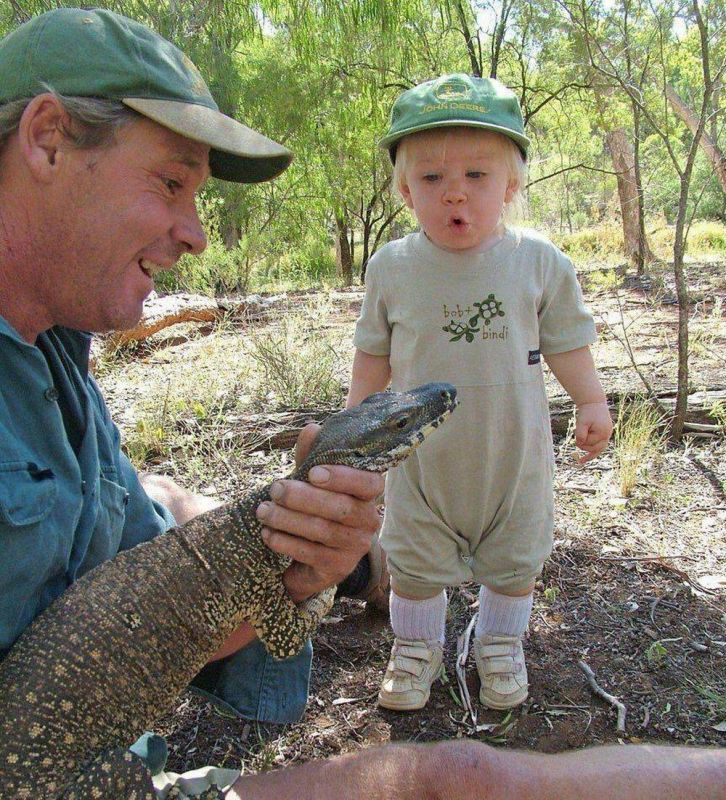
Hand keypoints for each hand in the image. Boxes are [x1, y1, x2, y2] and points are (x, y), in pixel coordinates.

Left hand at [256, 423, 383, 600]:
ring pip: (323, 531)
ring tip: (263, 511)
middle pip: (341, 508)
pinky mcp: (339, 568)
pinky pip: (311, 554)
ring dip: (288, 519)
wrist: (312, 560)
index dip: (342, 477)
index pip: (368, 483)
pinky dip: (286, 542)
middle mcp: (369, 520)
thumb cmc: (315, 508)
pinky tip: (267, 534)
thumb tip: (312, 429)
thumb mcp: (312, 480)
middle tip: (274, 489)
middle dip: (303, 497)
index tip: (313, 472)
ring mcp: (356, 546)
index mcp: (367, 493)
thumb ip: (313, 455)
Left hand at [574, 402, 612, 463]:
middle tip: (576, 439)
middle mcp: (607, 436)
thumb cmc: (587, 412)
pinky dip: (592, 454)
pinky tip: (583, 460)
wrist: (594, 403)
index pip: (589, 443)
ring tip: (580, 460)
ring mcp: (607, 436)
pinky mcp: (604, 435)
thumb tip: (579, 444)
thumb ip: (581, 433)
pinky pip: (599, 448)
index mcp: (603, 433)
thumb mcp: (582, 422)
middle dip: (584, 445)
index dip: (580, 440)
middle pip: (594, 449)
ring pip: (598, 450)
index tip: (575, 432)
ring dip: (588, 451)